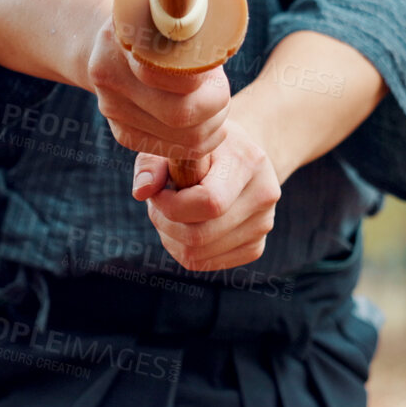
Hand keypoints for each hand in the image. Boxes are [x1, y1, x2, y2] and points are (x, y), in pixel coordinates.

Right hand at [85, 13, 229, 160]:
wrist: (108, 42)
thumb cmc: (154, 23)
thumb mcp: (169, 9)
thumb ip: (191, 24)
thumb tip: (222, 44)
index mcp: (123, 36)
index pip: (173, 70)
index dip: (206, 73)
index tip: (216, 62)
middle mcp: (109, 74)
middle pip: (178, 113)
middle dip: (215, 107)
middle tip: (223, 93)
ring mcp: (111, 107)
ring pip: (179, 137)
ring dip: (212, 127)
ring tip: (218, 109)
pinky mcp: (120, 132)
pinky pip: (168, 150)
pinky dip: (198, 143)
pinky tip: (208, 128)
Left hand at [131, 118, 281, 270]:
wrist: (238, 157)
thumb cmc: (200, 149)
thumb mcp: (174, 143)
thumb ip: (152, 163)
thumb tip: (141, 192)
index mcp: (249, 161)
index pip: (210, 203)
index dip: (171, 205)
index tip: (157, 193)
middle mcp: (264, 195)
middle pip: (201, 235)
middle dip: (165, 223)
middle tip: (157, 204)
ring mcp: (264, 224)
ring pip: (199, 254)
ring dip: (170, 237)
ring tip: (170, 212)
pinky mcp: (255, 247)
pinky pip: (205, 263)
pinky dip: (183, 249)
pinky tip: (184, 225)